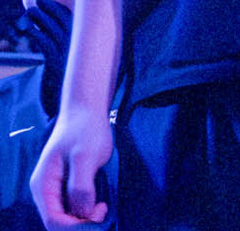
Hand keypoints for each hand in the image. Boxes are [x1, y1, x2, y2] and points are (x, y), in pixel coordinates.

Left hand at [24, 0, 72, 117]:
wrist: (78, 113)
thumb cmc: (76, 92)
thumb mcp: (78, 69)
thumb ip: (75, 54)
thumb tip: (69, 41)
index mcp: (92, 47)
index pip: (79, 23)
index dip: (63, 11)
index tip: (52, 4)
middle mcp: (83, 48)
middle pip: (66, 21)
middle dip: (51, 9)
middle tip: (38, 1)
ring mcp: (71, 55)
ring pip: (54, 29)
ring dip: (41, 18)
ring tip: (30, 12)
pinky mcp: (58, 64)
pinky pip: (45, 42)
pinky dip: (37, 32)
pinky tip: (30, 28)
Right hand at [31, 104, 112, 227]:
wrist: (86, 112)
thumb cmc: (85, 130)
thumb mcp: (85, 157)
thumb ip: (81, 186)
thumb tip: (82, 212)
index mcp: (43, 186)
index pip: (54, 221)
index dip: (77, 226)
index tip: (99, 213)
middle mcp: (45, 192)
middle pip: (60, 223)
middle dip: (82, 223)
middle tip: (103, 209)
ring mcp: (55, 191)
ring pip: (67, 218)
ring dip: (85, 219)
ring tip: (103, 206)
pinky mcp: (66, 188)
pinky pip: (73, 209)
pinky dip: (86, 211)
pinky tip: (99, 203)